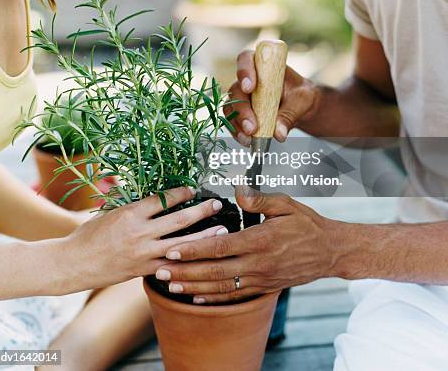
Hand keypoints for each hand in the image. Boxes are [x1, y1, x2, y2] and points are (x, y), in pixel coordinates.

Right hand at [61, 187, 226, 292]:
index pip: (164, 199)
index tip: (193, 189)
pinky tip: (202, 258)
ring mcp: (143, 253)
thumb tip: (151, 192)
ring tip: (221, 230)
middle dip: (202, 210)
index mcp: (131, 213)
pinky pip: (170, 266)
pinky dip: (187, 261)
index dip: (182, 193)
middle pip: (179, 219)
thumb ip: (130, 203)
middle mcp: (140, 232)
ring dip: (204, 236)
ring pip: (182, 244)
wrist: (73, 263)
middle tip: (217, 204)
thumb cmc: (88, 234)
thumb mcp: (109, 211)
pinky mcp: (142, 270)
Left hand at [154, 187, 339, 303]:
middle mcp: (257, 264)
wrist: (329, 252)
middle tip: (160, 270)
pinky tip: (196, 297)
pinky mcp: (263, 288)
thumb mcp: (285, 204)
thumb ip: (259, 198)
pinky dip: (213, 298)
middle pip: (213, 271)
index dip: (193, 249)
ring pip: (220, 286)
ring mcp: (260, 279)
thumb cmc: (306, 224)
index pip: (219, 247)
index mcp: (259, 240)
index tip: (172, 248)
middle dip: (184, 271)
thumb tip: (237, 191)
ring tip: (171, 284)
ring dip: (193, 286)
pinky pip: (234, 295)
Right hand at [225, 50, 320, 145]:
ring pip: (230, 106)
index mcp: (263, 64)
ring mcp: (242, 95)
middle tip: (251, 127)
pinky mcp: (240, 111)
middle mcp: (248, 78)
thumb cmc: (301, 95)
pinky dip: (237, 131)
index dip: (245, 71)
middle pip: (236, 89)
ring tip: (248, 139)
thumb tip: (278, 133)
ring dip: (237, 124)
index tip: (249, 88)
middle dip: (242, 109)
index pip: (246, 59)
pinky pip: (232, 120)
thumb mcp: (301, 101)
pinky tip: (246, 141)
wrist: (300, 106)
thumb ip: (290, 115)